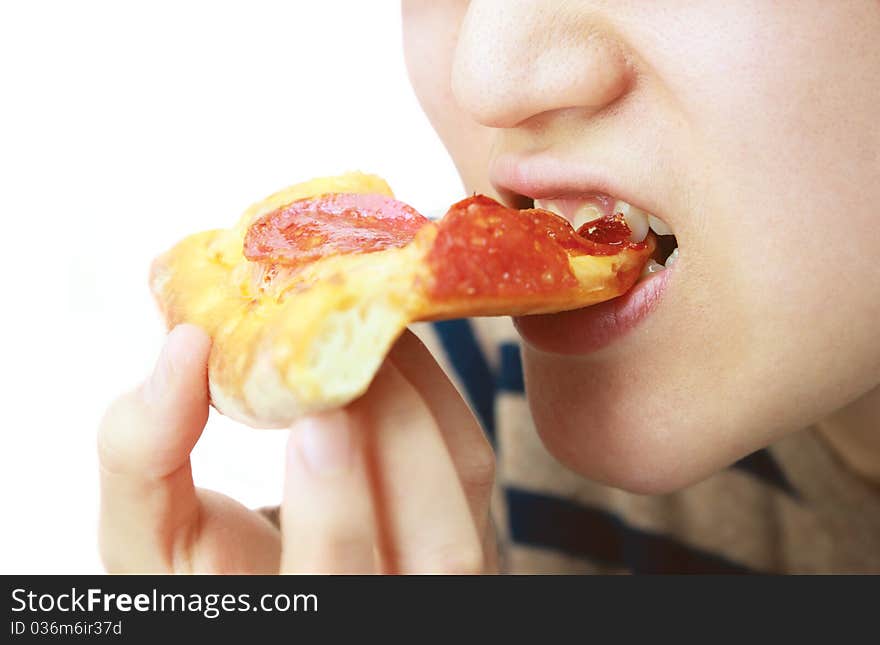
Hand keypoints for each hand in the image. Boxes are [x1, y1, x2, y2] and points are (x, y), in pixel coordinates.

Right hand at [97, 324, 496, 572]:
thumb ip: (143, 455)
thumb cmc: (207, 563)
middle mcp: (396, 600)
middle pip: (439, 549)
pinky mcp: (466, 519)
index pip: (339, 591)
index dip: (335, 514)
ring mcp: (443, 567)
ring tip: (360, 335)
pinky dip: (434, 391)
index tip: (314, 420)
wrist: (270, 573)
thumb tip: (183, 347)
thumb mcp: (149, 535)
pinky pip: (471, 454)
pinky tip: (383, 350)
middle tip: (345, 355)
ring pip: (468, 487)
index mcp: (309, 618)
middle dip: (398, 437)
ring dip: (418, 401)